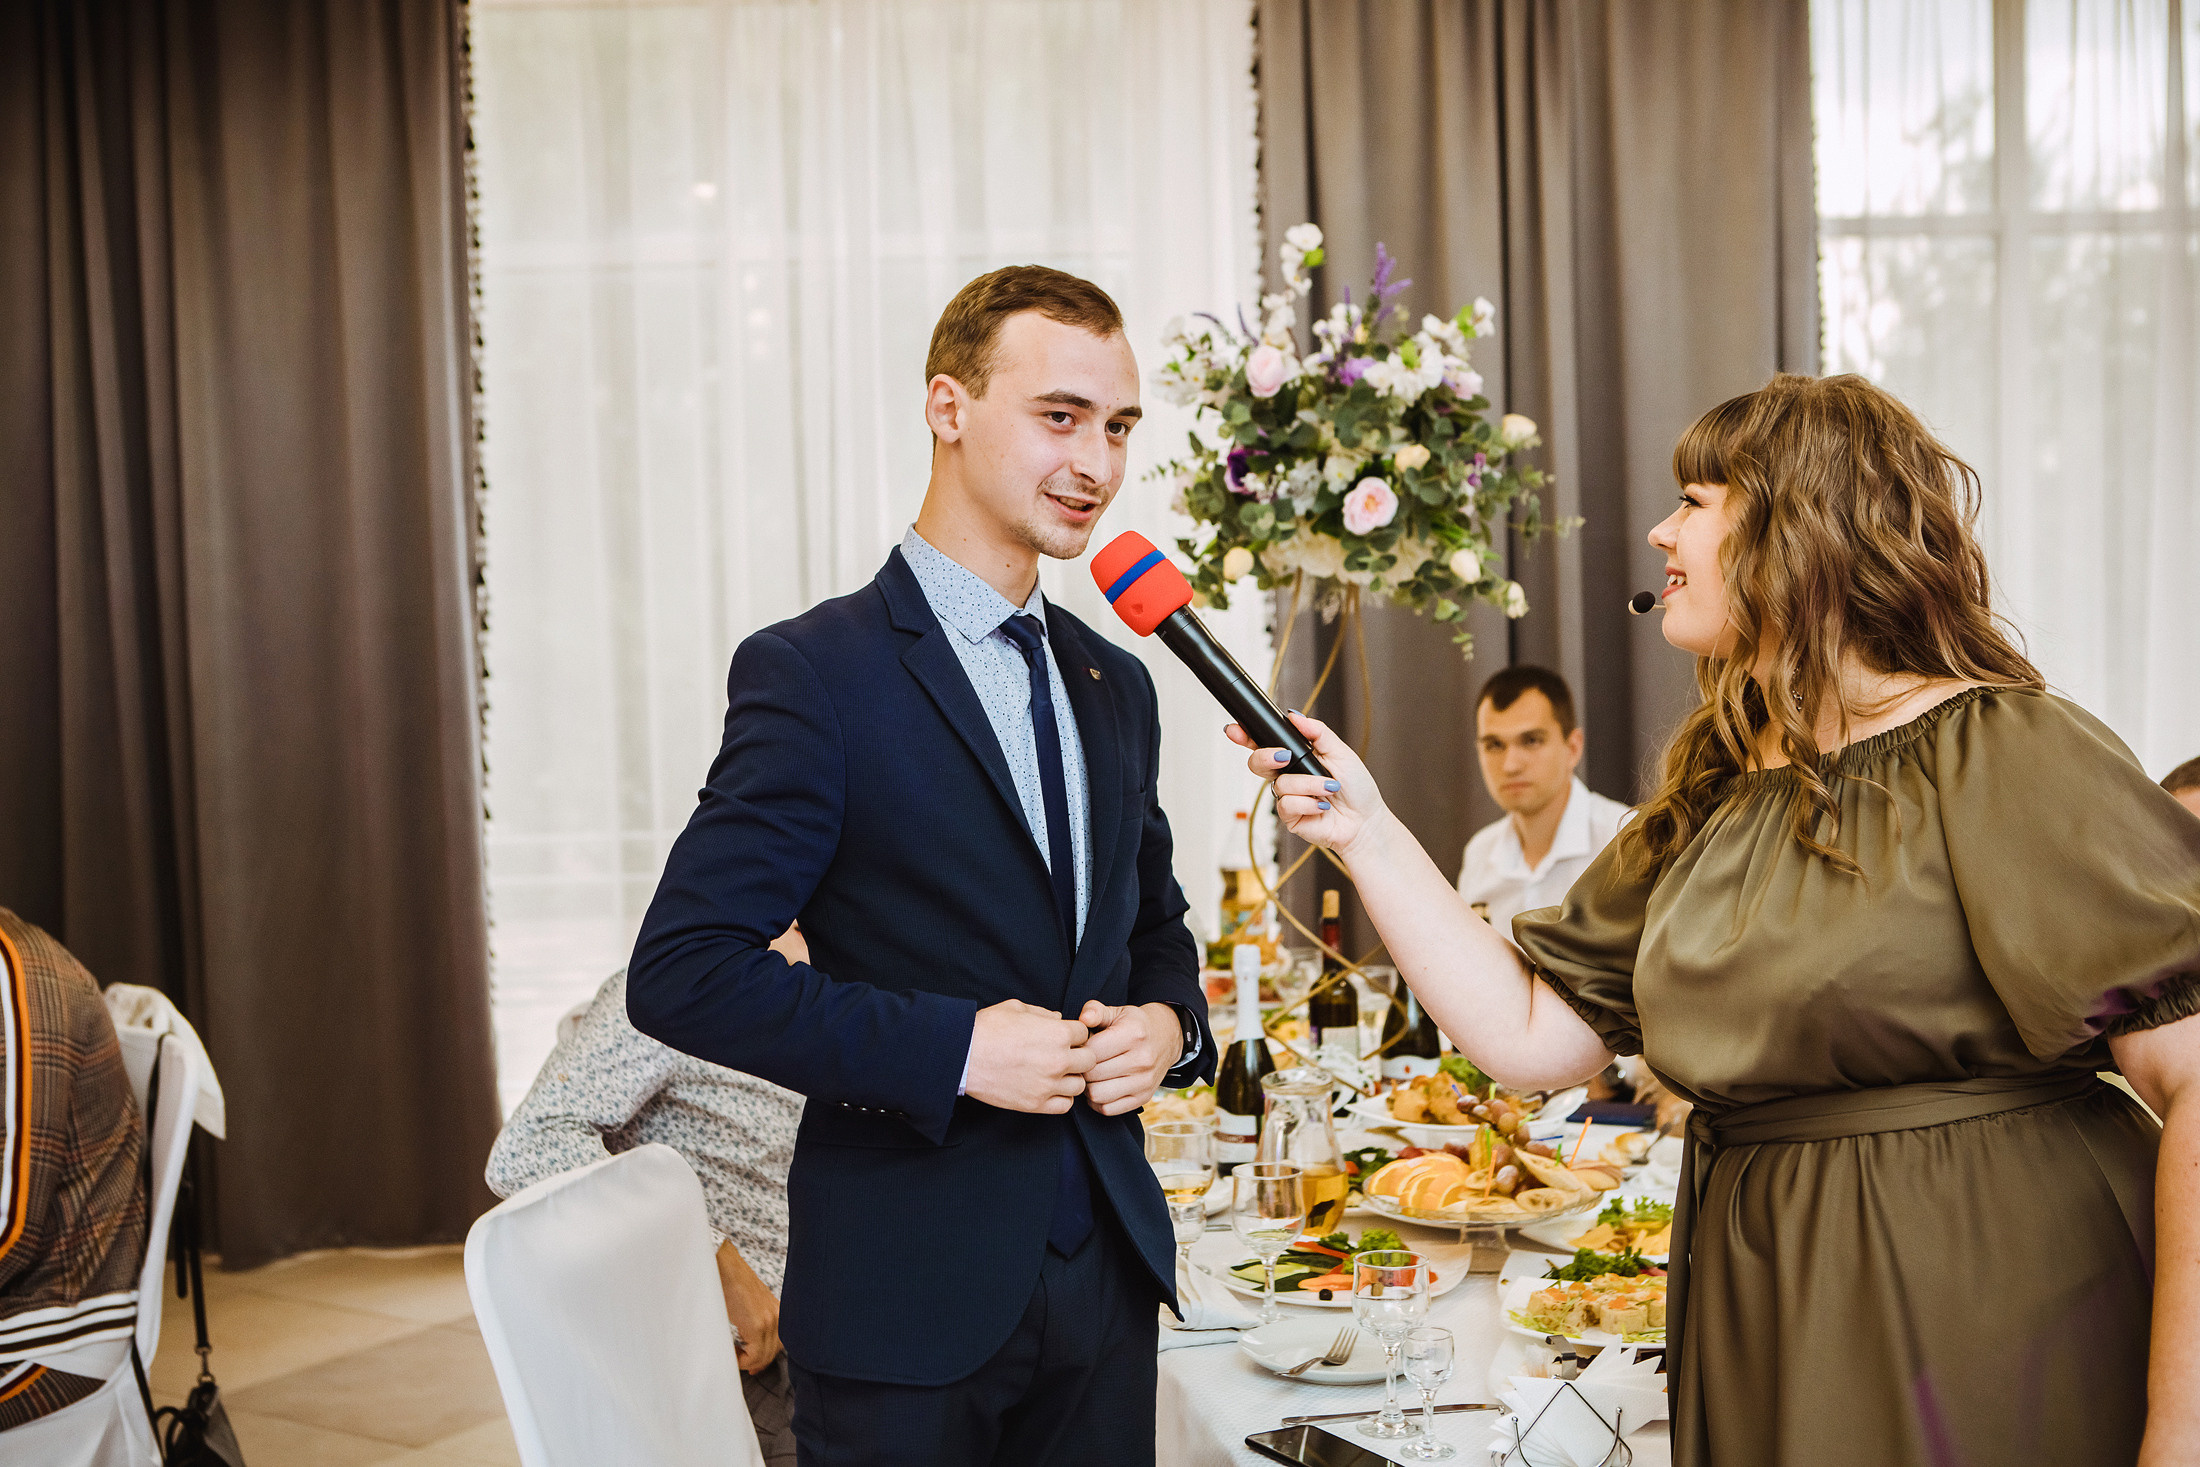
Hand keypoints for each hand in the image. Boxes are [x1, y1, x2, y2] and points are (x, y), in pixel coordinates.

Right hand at [716, 1240, 781, 1373]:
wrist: (724, 1267)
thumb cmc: (729, 1282)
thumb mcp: (748, 1304)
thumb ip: (753, 1321)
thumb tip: (748, 1344)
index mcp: (777, 1310)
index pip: (779, 1344)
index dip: (764, 1358)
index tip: (750, 1363)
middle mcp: (777, 1316)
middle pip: (772, 1352)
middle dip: (755, 1362)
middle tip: (739, 1362)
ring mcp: (769, 1321)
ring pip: (763, 1356)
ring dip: (747, 1360)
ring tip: (732, 1353)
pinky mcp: (757, 1325)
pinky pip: (754, 1355)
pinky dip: (742, 1359)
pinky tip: (731, 1351)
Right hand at [965, 999, 1093, 1112]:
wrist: (962, 1055)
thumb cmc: (987, 1028)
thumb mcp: (1016, 1008)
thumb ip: (1043, 1013)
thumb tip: (1058, 1019)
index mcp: (1057, 1033)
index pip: (1084, 1033)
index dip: (1074, 1032)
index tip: (1064, 1035)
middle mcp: (1058, 1060)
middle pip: (1090, 1060)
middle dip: (1079, 1054)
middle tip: (1064, 1054)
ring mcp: (1048, 1084)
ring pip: (1080, 1084)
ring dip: (1072, 1077)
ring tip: (1056, 1073)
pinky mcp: (1035, 1104)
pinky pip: (1065, 1105)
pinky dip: (1062, 1097)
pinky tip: (1050, 1088)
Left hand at [1077, 1001, 1184, 1114]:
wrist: (1167, 1038)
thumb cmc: (1135, 1025)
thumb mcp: (1118, 1012)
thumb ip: (1096, 1011)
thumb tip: (1084, 1019)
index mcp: (1133, 1034)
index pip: (1092, 1051)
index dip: (1080, 1050)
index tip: (1081, 1047)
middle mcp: (1142, 1060)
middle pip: (1092, 1074)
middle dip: (1082, 1069)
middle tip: (1083, 1063)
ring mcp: (1144, 1081)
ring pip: (1097, 1095)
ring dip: (1088, 1087)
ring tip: (1091, 1075)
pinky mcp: (1143, 1097)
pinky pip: (1108, 1109)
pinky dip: (1098, 1102)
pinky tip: (1099, 1087)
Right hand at [1225, 711, 1386, 856]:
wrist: (1365, 821)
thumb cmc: (1356, 788)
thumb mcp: (1341, 752)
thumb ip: (1317, 732)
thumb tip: (1295, 716)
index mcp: (1296, 757)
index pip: (1266, 743)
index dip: (1246, 736)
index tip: (1236, 729)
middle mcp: (1288, 776)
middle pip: (1257, 762)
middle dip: (1266, 757)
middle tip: (1284, 757)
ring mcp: (1287, 797)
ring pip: (1280, 784)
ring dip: (1308, 785)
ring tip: (1328, 789)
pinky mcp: (1289, 817)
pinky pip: (1287, 805)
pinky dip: (1308, 803)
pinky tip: (1322, 806)